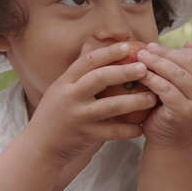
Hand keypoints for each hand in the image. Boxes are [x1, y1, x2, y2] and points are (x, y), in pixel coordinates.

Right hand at [26, 43, 157, 163]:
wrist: (39, 147)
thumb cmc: (55, 114)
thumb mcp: (60, 89)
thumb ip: (79, 73)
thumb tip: (94, 45)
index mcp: (65, 81)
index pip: (88, 61)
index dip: (108, 52)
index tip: (128, 46)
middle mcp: (70, 96)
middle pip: (100, 78)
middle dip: (124, 72)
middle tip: (144, 69)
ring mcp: (78, 116)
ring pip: (110, 106)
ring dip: (134, 102)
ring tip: (152, 98)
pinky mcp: (85, 135)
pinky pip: (112, 132)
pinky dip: (128, 130)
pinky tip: (141, 128)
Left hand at [136, 42, 191, 147]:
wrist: (170, 142)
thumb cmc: (173, 110)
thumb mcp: (184, 86)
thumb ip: (187, 67)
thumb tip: (190, 43)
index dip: (176, 49)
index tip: (156, 46)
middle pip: (188, 62)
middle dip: (165, 53)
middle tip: (146, 49)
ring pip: (177, 73)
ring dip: (156, 62)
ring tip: (140, 56)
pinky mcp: (185, 111)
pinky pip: (166, 88)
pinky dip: (152, 78)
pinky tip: (140, 73)